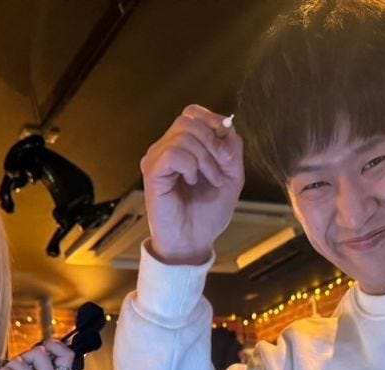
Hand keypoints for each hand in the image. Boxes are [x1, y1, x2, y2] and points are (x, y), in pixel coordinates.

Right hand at [140, 104, 244, 264]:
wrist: (194, 242)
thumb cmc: (208, 213)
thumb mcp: (233, 175)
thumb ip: (233, 147)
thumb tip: (226, 125)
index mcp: (184, 145)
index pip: (193, 112)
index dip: (213, 122)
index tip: (226, 150)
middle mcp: (166, 148)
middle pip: (188, 119)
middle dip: (213, 141)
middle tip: (221, 168)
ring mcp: (157, 158)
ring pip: (183, 134)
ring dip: (205, 157)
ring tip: (209, 179)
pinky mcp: (152, 172)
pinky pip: (173, 152)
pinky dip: (190, 165)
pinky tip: (191, 181)